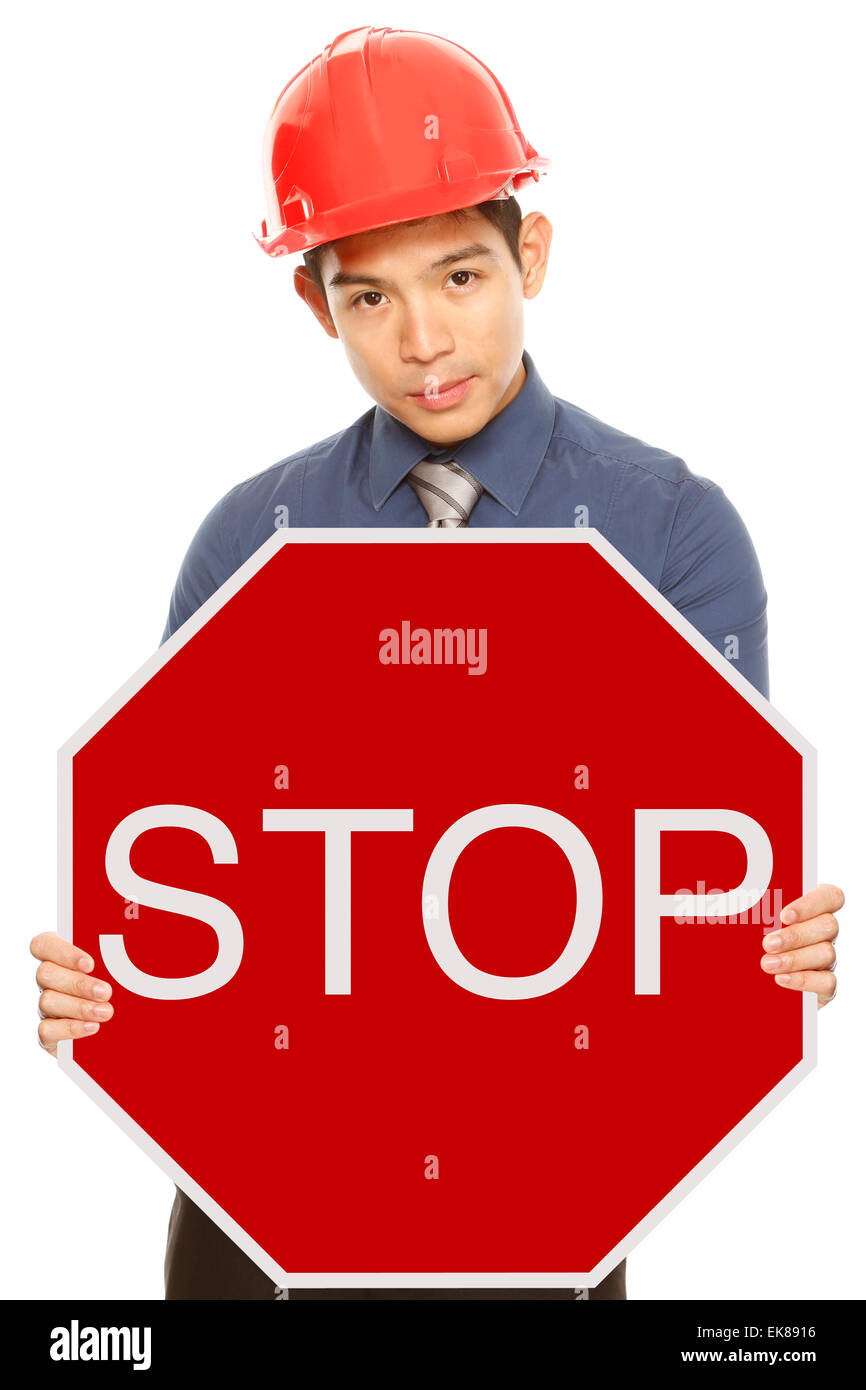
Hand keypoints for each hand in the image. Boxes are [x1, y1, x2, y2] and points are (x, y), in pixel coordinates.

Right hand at [30, 932, 113, 1056]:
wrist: (121, 1030)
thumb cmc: (121, 988)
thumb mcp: (120, 969)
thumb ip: (118, 956)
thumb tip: (135, 942)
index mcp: (61, 957)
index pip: (44, 944)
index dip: (63, 952)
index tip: (90, 964)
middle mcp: (49, 980)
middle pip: (46, 973)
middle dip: (79, 983)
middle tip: (106, 992)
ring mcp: (45, 1007)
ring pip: (47, 1000)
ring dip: (79, 1007)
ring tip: (106, 1012)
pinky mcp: (48, 1033)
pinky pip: (47, 1030)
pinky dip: (70, 1028)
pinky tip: (92, 1027)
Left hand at [760, 883, 842, 1008]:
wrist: (749, 981)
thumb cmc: (751, 942)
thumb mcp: (751, 924)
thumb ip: (754, 913)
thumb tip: (735, 905)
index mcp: (812, 910)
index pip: (829, 896)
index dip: (811, 904)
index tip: (784, 915)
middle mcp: (824, 932)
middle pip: (828, 925)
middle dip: (795, 935)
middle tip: (768, 944)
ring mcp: (827, 959)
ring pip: (827, 953)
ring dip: (795, 958)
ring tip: (767, 964)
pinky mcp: (825, 985)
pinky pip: (827, 981)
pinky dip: (803, 980)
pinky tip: (781, 979)